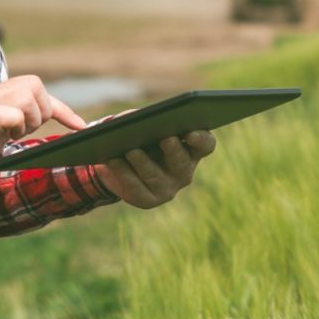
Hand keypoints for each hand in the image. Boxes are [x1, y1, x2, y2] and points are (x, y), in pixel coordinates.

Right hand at [0, 75, 87, 201]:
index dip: (60, 107)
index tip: (79, 125)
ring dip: (30, 121)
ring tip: (10, 139)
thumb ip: (4, 121)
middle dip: (43, 111)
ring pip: (26, 95)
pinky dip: (15, 125)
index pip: (30, 87)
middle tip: (22, 135)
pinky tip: (6, 140)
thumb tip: (27, 121)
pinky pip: (7, 114)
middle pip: (34, 85)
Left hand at [94, 130, 215, 208]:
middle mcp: (183, 171)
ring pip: (155, 175)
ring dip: (143, 162)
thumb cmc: (138, 135)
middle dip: (173, 150)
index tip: (191, 133)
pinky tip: (113, 160)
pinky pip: (135, 187)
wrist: (118, 162)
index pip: (206, 144)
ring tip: (131, 150)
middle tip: (166, 138)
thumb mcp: (140, 123)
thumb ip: (141, 118)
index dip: (201, 139)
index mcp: (191, 148)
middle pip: (182, 161)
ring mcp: (167, 188)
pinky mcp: (148, 200)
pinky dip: (123, 172)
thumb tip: (131, 120)